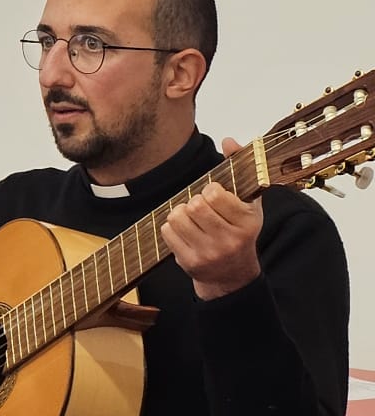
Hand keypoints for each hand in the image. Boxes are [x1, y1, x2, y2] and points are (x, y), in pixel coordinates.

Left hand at [162, 138, 263, 300]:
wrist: (233, 274)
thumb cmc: (239, 232)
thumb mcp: (248, 202)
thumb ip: (240, 168)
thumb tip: (229, 140)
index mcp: (247, 222)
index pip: (214, 194)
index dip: (210, 190)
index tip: (215, 196)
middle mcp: (230, 239)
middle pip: (194, 205)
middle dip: (194, 202)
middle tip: (201, 209)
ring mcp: (209, 252)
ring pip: (177, 217)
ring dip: (180, 213)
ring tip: (191, 219)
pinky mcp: (189, 262)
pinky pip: (166, 231)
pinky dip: (171, 227)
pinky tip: (184, 232)